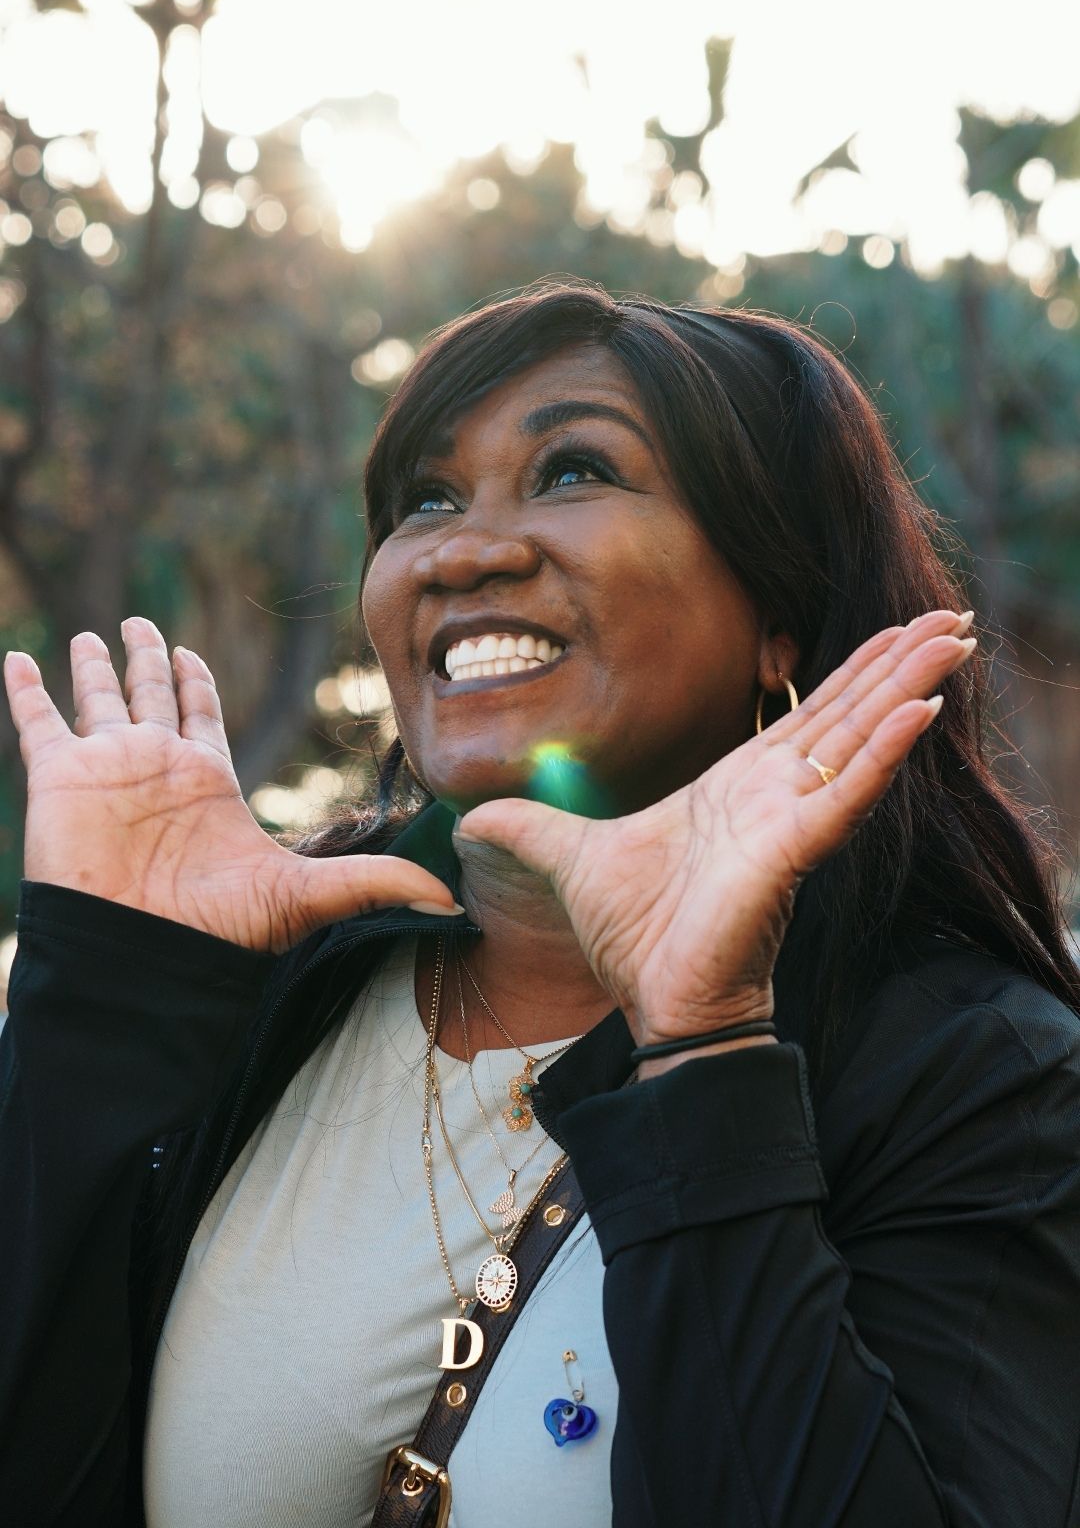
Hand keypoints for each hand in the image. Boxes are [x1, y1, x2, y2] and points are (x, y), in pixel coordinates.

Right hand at [3, 617, 460, 952]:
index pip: (201, 714)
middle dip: (146, 660)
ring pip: (98, 700)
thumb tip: (452, 898)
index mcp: (206, 780)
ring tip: (95, 633)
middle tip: (140, 625)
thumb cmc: (216, 933)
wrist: (142, 956)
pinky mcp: (61, 778)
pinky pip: (39, 722)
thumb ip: (375, 882)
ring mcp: (107, 769)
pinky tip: (17, 656)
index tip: (188, 651)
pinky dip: (27, 688)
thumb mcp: (306, 896)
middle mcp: (155, 766)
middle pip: (150, 696)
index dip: (195, 682)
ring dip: (95, 667)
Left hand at [457, 611, 975, 1044]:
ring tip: (954, 634)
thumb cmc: (632, 937)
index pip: (810, 711)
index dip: (854, 670)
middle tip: (950, 612)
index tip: (896, 629)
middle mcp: (780, 794)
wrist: (653, 1003)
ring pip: (863, 736)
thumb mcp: (568, 858)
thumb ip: (529, 826)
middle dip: (899, 660)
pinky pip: (849, 790)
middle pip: (851, 710)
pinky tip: (921, 709)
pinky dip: (886, 749)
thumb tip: (470, 815)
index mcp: (741, 785)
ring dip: (907, 684)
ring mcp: (793, 819)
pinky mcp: (794, 850)